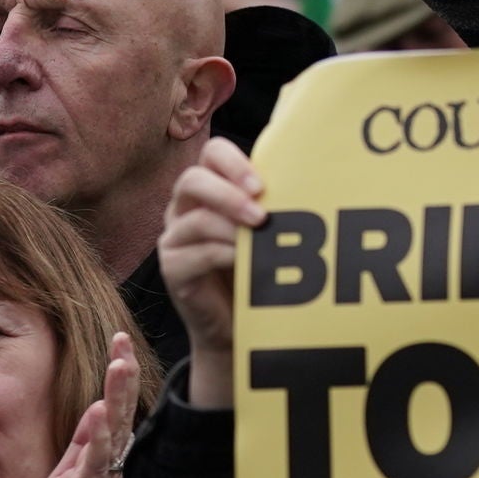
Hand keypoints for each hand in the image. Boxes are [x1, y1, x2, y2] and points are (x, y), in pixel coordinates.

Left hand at [17, 335, 137, 477]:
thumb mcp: (65, 474)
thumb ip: (81, 444)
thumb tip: (96, 408)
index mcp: (99, 460)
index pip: (114, 410)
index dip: (119, 376)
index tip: (119, 341)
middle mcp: (105, 468)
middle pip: (120, 415)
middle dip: (123, 377)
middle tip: (124, 343)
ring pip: (113, 435)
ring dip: (118, 399)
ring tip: (120, 366)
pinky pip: (92, 467)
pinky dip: (98, 440)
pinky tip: (100, 414)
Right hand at [159, 137, 262, 404]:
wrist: (238, 323)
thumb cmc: (256, 269)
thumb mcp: (267, 231)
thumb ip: (272, 204)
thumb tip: (307, 181)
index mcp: (210, 188)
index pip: (212, 153)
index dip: (234, 162)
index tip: (261, 185)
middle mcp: (185, 208)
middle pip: (192, 180)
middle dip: (228, 193)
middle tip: (260, 214)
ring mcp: (173, 237)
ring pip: (194, 219)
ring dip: (231, 227)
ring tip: (259, 238)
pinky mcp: (171, 268)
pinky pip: (192, 254)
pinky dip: (221, 254)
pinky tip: (243, 262)